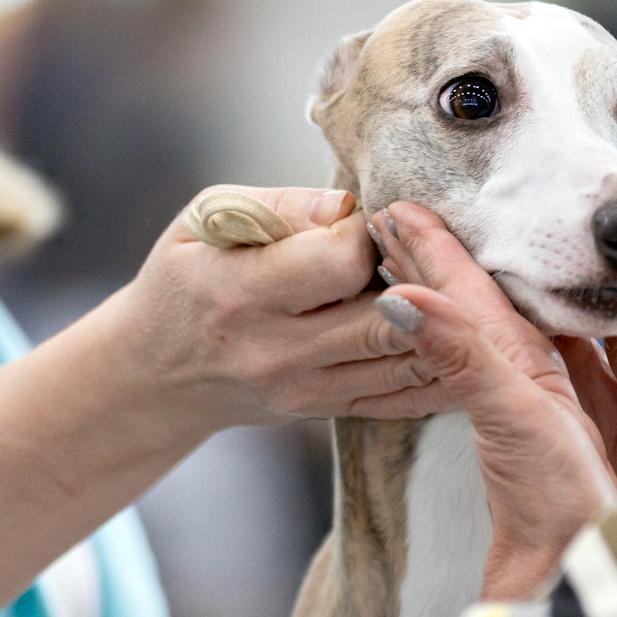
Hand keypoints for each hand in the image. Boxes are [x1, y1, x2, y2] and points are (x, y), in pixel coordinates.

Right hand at [119, 186, 450, 432]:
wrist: (157, 372)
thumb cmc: (186, 277)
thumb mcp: (205, 219)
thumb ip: (281, 205)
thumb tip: (348, 206)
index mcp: (239, 291)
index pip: (339, 262)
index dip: (366, 232)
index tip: (365, 220)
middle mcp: (274, 350)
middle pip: (385, 318)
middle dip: (421, 278)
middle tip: (426, 251)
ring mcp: (302, 390)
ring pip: (405, 361)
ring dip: (442, 323)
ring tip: (452, 285)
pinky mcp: (324, 410)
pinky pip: (401, 397)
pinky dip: (439, 367)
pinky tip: (459, 337)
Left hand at [371, 204, 616, 601]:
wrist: (585, 569)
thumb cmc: (554, 501)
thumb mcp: (509, 414)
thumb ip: (459, 352)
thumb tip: (396, 301)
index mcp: (502, 359)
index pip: (456, 291)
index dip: (427, 246)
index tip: (394, 204)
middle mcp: (517, 374)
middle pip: (469, 301)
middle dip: (437, 255)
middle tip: (398, 207)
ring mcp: (539, 397)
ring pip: (499, 321)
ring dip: (471, 281)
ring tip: (442, 239)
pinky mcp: (565, 417)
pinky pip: (537, 353)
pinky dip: (522, 320)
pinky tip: (520, 308)